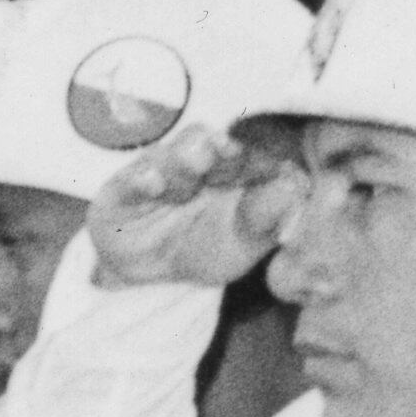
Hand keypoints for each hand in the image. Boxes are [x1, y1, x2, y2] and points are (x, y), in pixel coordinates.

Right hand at [84, 120, 303, 291]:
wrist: (152, 275)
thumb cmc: (204, 248)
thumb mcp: (243, 242)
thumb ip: (267, 217)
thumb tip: (294, 185)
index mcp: (230, 167)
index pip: (246, 150)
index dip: (254, 155)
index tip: (266, 165)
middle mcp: (194, 160)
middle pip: (207, 141)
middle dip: (217, 148)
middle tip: (226, 151)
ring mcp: (157, 171)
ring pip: (170, 154)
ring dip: (184, 158)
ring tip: (195, 164)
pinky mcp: (121, 190)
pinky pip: (129, 179)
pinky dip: (141, 178)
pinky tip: (153, 183)